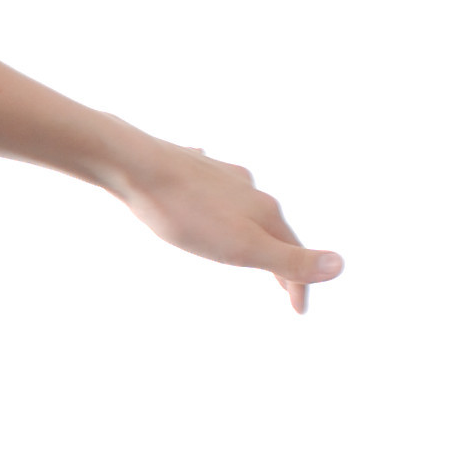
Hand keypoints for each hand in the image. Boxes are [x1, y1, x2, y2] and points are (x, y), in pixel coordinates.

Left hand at [107, 139, 343, 311]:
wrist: (134, 165)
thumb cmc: (185, 211)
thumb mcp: (241, 246)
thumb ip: (289, 259)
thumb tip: (340, 265)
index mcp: (263, 210)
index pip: (293, 252)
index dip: (298, 283)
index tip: (297, 311)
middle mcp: (247, 188)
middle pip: (271, 228)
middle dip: (278, 256)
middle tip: (279, 285)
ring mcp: (217, 174)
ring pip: (243, 206)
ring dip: (251, 227)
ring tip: (247, 242)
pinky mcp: (187, 167)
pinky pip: (209, 184)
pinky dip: (216, 200)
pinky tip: (205, 194)